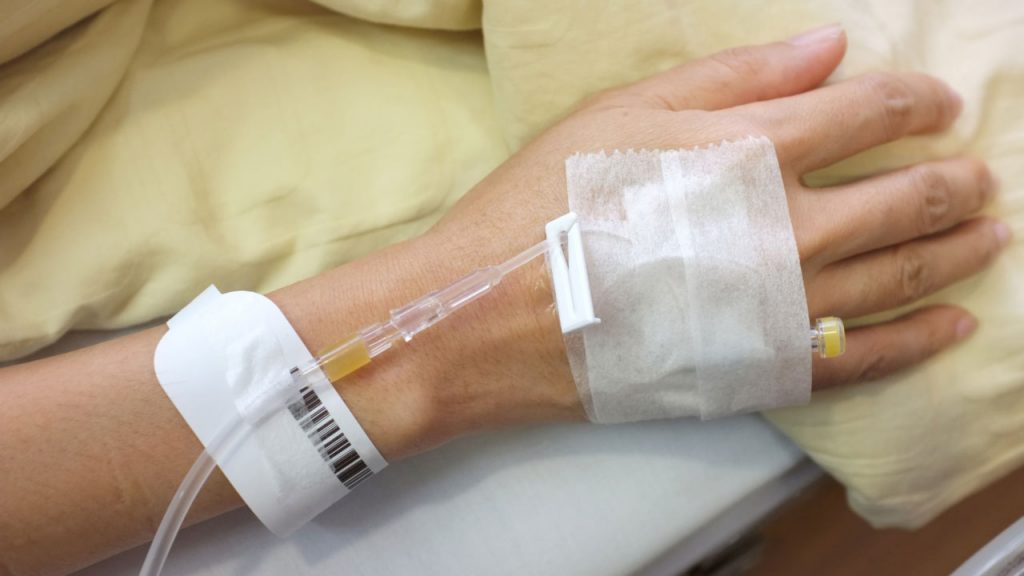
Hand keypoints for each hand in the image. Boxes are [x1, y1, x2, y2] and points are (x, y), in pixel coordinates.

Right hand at [409, 23, 1006, 437]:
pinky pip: (867, 357)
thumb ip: (733, 76)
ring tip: (990, 237)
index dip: (918, 100)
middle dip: (955, 180)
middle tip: (979, 177)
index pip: (872, 111)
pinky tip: (954, 324)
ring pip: (905, 273)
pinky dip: (920, 339)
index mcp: (755, 148)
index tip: (939, 103)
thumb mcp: (624, 111)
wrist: (495, 315)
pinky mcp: (766, 367)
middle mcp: (790, 226)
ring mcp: (785, 304)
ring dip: (959, 249)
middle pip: (908, 196)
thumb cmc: (546, 204)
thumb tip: (829, 47)